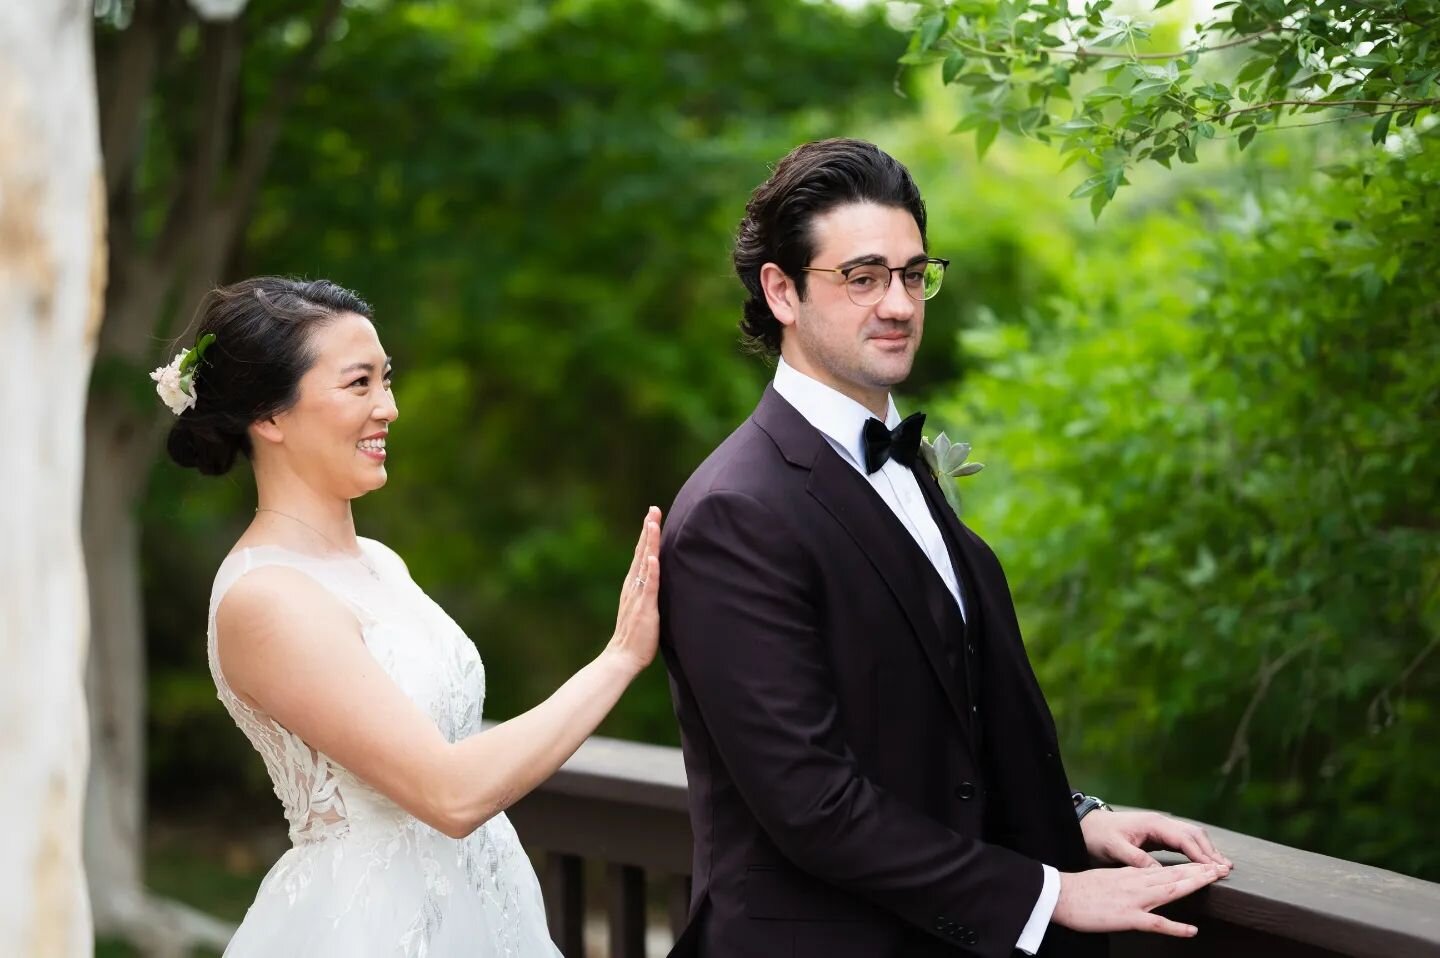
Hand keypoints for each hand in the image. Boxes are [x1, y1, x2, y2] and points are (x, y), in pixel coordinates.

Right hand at [605, 507, 660, 674]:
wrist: (622, 658)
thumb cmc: (636, 637)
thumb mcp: (643, 609)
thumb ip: (648, 595)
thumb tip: (656, 584)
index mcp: (634, 586)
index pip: (641, 555)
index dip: (647, 535)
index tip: (652, 515)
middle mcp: (633, 586)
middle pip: (641, 552)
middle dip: (648, 530)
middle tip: (653, 508)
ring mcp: (638, 596)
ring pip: (644, 563)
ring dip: (649, 543)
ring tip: (653, 523)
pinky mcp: (644, 608)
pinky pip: (648, 586)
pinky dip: (651, 570)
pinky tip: (653, 556)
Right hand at [1053, 863, 1223, 936]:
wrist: (1058, 895)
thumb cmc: (1079, 891)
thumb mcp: (1106, 880)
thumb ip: (1126, 881)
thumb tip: (1140, 881)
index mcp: (1131, 875)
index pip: (1166, 869)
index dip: (1189, 868)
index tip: (1208, 866)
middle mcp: (1136, 883)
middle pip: (1174, 876)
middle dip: (1200, 872)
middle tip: (1222, 868)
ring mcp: (1134, 900)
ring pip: (1170, 891)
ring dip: (1193, 886)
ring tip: (1214, 881)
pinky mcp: (1127, 917)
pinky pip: (1155, 923)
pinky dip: (1175, 927)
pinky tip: (1191, 930)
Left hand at [1081, 809, 1231, 872]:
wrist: (1088, 825)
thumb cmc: (1099, 835)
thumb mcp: (1114, 848)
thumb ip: (1136, 859)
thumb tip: (1158, 872)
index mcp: (1152, 824)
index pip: (1184, 838)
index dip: (1201, 854)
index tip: (1215, 868)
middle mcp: (1160, 822)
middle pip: (1194, 834)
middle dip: (1211, 850)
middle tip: (1226, 869)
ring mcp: (1160, 827)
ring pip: (1191, 836)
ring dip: (1207, 850)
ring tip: (1222, 867)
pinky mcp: (1158, 835)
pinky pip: (1183, 841)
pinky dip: (1197, 851)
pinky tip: (1204, 862)